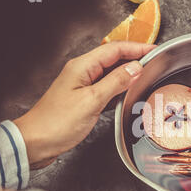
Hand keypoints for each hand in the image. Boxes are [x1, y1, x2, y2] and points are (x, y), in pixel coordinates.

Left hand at [14, 41, 155, 167]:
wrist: (36, 142)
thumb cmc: (57, 123)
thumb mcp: (91, 101)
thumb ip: (115, 82)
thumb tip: (135, 68)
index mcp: (82, 66)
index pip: (115, 49)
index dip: (137, 48)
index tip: (154, 50)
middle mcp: (82, 72)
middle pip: (113, 58)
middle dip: (134, 57)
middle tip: (154, 62)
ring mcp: (82, 85)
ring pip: (110, 72)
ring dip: (127, 72)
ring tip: (145, 75)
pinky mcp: (82, 98)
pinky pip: (105, 87)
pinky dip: (119, 87)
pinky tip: (127, 93)